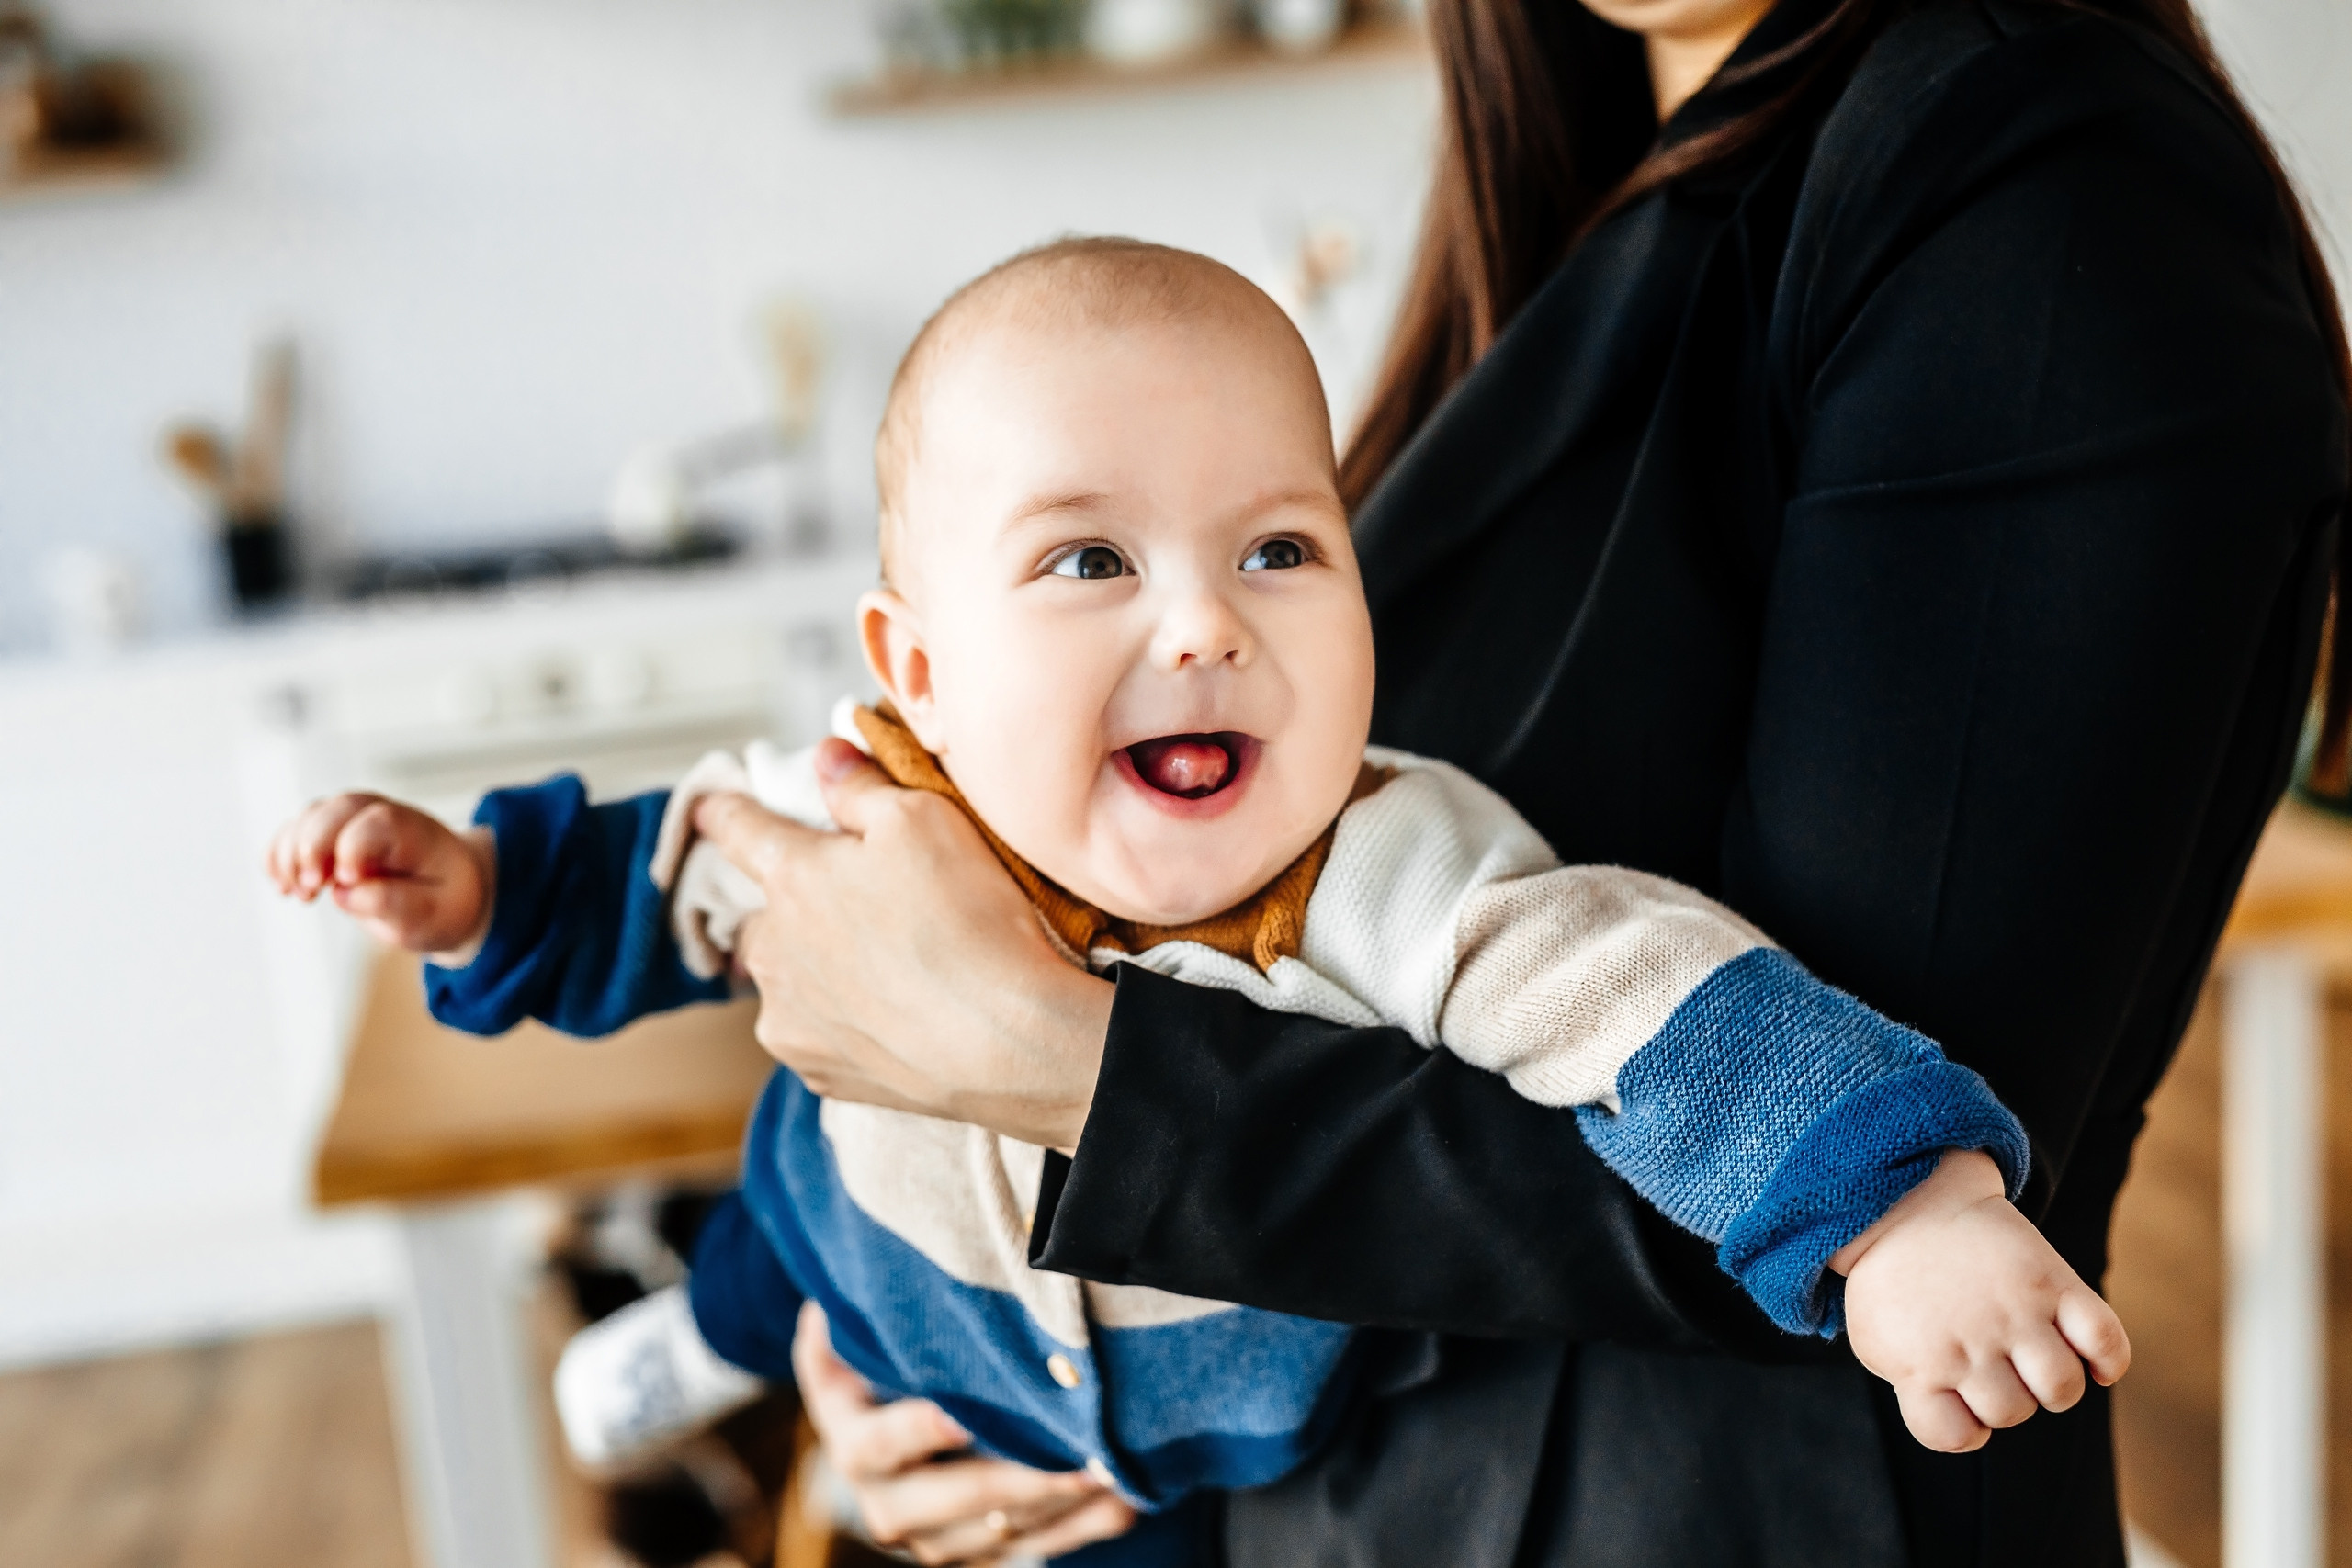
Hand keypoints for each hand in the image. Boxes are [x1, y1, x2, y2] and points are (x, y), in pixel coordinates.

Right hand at [265, 791, 493, 955]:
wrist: (447, 890)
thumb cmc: (444, 901)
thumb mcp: (436, 913)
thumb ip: (395, 902)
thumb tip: (344, 891)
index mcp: (415, 831)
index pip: (379, 822)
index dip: (354, 847)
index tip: (345, 880)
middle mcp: (380, 815)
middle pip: (337, 809)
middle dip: (313, 847)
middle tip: (309, 890)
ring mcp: (351, 821)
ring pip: (310, 817)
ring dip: (290, 853)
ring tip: (298, 894)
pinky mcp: (328, 835)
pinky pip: (293, 832)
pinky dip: (278, 855)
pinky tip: (281, 886)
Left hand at [693, 739, 1114, 1149]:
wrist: (1006, 1041)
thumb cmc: (965, 919)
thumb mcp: (923, 817)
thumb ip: (861, 787)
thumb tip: (826, 758)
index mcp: (791, 876)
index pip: (738, 830)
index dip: (724, 812)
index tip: (708, 806)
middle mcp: (772, 949)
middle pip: (769, 913)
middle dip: (801, 906)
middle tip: (866, 906)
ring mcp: (789, 1016)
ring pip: (790, 977)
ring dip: (820, 966)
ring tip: (893, 967)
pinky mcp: (817, 1071)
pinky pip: (817, 1032)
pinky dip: (845, 1021)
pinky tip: (896, 1014)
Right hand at [793, 1303, 1135, 1563]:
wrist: (891, 1424)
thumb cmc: (889, 1357)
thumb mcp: (866, 1337)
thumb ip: (871, 1316)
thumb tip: (866, 1274)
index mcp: (853, 1442)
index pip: (878, 1446)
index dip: (917, 1431)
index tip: (963, 1416)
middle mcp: (886, 1502)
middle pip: (950, 1501)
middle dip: (1018, 1480)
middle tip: (1077, 1457)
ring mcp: (934, 1538)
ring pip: (1000, 1533)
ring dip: (1061, 1505)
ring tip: (1113, 1473)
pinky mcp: (977, 1554)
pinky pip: (1033, 1548)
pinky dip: (1081, 1528)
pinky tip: (1124, 1503)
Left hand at [1833, 1150, 2131, 1452]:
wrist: (1907, 1202)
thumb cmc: (1894, 1284)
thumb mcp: (1876, 1339)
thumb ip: (1914, 1389)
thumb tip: (1968, 1425)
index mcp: (1920, 1362)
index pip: (1953, 1436)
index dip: (1960, 1427)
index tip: (1951, 1396)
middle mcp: (1968, 1341)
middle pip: (2013, 1411)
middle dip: (2005, 1398)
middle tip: (1989, 1363)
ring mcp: (2013, 1311)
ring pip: (2061, 1387)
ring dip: (2051, 1384)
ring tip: (2032, 1358)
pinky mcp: (2051, 1281)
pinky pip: (2105, 1339)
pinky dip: (2108, 1361)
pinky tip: (2090, 1361)